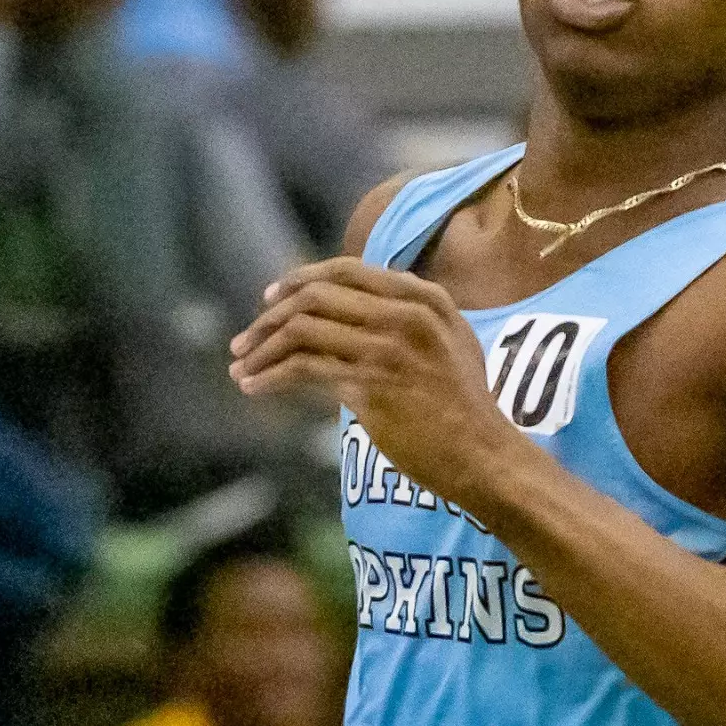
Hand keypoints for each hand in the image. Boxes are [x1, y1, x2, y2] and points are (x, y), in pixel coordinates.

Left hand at [227, 257, 520, 503]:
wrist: (483, 454)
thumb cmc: (465, 407)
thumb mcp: (453, 342)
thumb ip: (416, 316)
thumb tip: (364, 308)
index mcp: (425, 298)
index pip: (346, 271)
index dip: (300, 280)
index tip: (271, 299)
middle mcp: (405, 314)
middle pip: (315, 295)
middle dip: (269, 317)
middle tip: (245, 339)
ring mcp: (386, 348)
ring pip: (301, 329)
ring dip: (262, 347)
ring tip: (241, 365)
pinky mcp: (368, 385)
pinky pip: (302, 368)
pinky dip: (269, 375)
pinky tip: (253, 387)